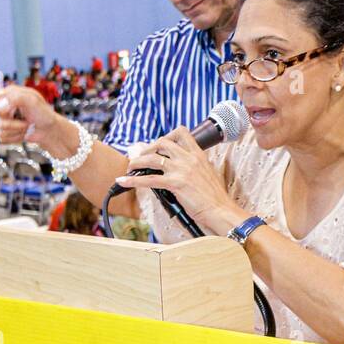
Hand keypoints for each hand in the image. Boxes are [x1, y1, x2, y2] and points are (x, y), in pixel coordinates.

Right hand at [0, 84, 57, 147]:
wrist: (49, 130)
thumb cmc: (43, 113)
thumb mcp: (32, 100)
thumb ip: (15, 98)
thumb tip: (0, 108)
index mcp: (7, 94)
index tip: (8, 112)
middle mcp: (3, 107)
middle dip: (14, 123)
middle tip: (26, 120)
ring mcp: (3, 120)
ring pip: (1, 130)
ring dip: (18, 130)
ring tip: (27, 125)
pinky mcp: (5, 133)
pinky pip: (4, 138)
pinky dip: (16, 137)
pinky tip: (24, 132)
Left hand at [116, 127, 242, 232]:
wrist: (221, 210)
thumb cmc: (215, 197)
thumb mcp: (207, 175)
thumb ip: (194, 168)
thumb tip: (180, 171)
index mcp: (198, 154)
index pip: (181, 132)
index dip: (167, 136)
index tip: (159, 145)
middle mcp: (189, 158)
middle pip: (162, 142)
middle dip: (148, 148)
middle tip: (141, 157)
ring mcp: (182, 170)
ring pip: (152, 158)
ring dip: (137, 161)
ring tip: (130, 167)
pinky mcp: (175, 183)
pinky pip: (149, 179)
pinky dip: (133, 180)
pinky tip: (123, 182)